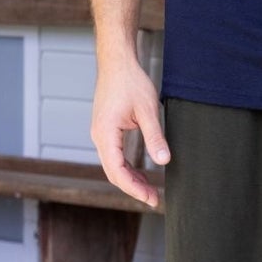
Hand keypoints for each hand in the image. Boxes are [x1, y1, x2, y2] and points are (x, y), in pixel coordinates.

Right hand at [90, 57, 168, 206]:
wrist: (117, 62)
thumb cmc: (130, 81)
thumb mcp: (148, 110)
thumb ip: (155, 136)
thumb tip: (163, 160)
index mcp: (105, 133)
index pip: (117, 170)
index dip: (134, 188)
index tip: (151, 198)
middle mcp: (98, 136)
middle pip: (112, 172)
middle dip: (133, 188)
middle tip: (154, 199)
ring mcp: (100, 133)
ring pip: (112, 165)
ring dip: (129, 179)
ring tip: (149, 189)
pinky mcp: (105, 130)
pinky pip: (113, 155)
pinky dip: (126, 167)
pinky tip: (140, 173)